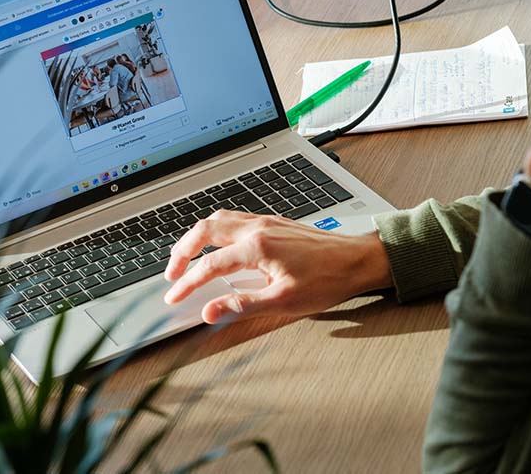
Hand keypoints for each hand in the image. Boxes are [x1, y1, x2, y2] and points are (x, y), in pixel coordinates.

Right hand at [163, 211, 392, 323]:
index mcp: (256, 247)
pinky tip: (218, 245)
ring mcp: (265, 222)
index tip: (175, 296)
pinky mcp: (273, 223)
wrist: (359, 260)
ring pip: (217, 220)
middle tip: (171, 273)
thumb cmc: (328, 280)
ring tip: (187, 256)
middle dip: (182, 251)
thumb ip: (241, 305)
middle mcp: (257, 228)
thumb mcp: (283, 301)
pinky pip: (233, 219)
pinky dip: (215, 231)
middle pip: (204, 230)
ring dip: (196, 237)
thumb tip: (210, 312)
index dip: (187, 283)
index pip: (209, 265)